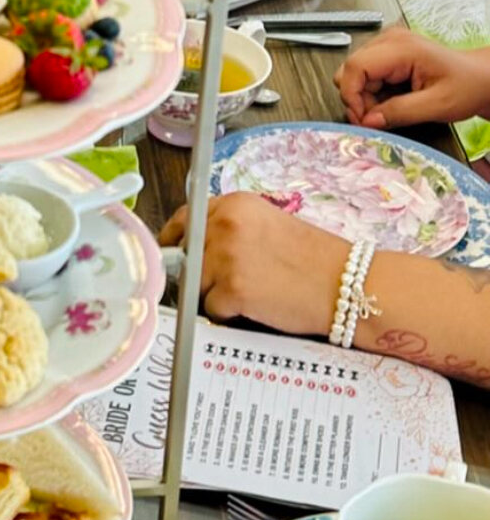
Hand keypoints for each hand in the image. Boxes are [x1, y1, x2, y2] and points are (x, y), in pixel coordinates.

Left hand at [160, 194, 348, 335]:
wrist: (347, 285)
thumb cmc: (314, 259)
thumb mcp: (268, 224)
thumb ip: (230, 227)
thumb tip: (193, 243)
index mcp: (234, 205)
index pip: (185, 218)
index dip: (178, 238)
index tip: (173, 250)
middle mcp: (224, 225)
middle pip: (185, 253)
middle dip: (198, 269)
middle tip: (226, 281)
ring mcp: (225, 258)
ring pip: (194, 283)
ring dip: (213, 293)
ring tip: (250, 292)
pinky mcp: (231, 291)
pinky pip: (210, 308)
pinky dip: (227, 314)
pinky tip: (255, 306)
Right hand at [335, 26, 489, 128]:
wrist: (480, 78)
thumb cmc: (467, 86)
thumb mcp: (437, 105)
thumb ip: (400, 113)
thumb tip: (369, 121)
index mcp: (402, 47)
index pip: (355, 67)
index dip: (351, 95)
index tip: (363, 118)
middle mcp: (390, 40)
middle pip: (350, 70)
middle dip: (359, 99)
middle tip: (379, 117)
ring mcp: (386, 44)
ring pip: (353, 74)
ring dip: (365, 97)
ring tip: (390, 107)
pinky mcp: (385, 53)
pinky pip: (364, 75)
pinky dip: (372, 93)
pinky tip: (391, 98)